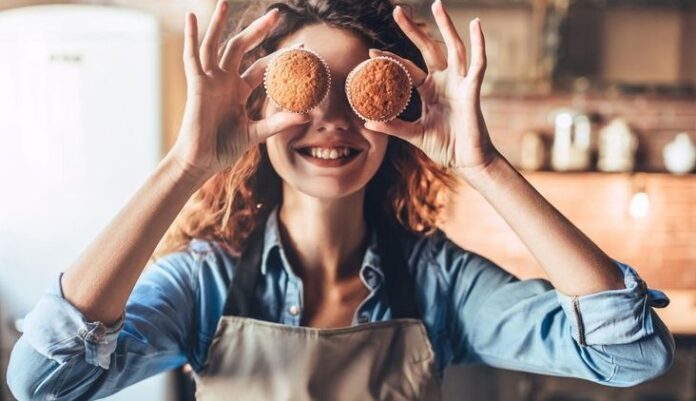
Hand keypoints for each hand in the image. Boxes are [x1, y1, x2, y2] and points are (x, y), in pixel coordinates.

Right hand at [170, 0, 310, 179]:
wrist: (201, 162)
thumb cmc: (224, 149)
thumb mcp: (256, 133)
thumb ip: (279, 122)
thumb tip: (307, 116)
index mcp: (239, 91)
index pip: (262, 67)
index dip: (280, 57)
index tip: (301, 48)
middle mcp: (225, 81)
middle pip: (242, 47)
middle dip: (258, 30)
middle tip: (276, 13)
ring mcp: (210, 81)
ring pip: (216, 45)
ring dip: (219, 24)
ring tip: (225, 2)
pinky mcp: (197, 85)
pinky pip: (192, 56)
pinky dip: (191, 36)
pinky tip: (192, 17)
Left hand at [364, 1, 501, 178]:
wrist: (467, 161)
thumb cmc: (445, 147)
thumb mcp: (414, 135)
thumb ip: (394, 127)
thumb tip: (367, 122)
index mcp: (429, 90)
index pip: (407, 69)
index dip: (390, 59)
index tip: (371, 52)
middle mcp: (444, 82)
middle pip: (428, 49)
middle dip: (413, 30)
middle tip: (397, 10)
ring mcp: (459, 83)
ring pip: (453, 48)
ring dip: (446, 26)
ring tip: (438, 5)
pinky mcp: (472, 89)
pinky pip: (477, 63)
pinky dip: (479, 44)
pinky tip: (476, 25)